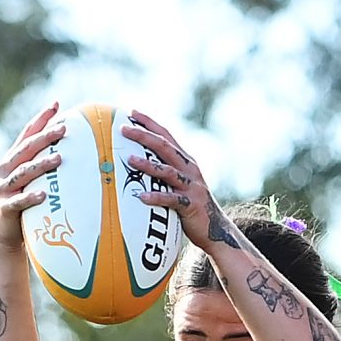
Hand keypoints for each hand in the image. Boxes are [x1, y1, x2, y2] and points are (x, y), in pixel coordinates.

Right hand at [0, 102, 64, 252]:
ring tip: (59, 158)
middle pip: (27, 149)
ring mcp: (4, 188)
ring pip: (24, 172)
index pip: (27, 134)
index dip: (41, 118)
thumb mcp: (31, 180)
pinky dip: (31, 197)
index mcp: (12, 159)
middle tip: (63, 129)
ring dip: (41, 164)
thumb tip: (75, 150)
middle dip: (44, 137)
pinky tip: (44, 195)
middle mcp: (6, 170)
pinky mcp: (6, 207)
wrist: (3, 233)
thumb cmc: (23, 202)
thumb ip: (44, 164)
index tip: (56, 104)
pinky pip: (19, 201)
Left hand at [118, 109, 223, 248]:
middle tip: (124, 129)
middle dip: (144, 136)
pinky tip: (141, 197)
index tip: (132, 112)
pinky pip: (171, 199)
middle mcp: (189, 169)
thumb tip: (138, 165)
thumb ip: (165, 173)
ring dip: (148, 164)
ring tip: (130, 160)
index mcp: (186, 161)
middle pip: (165, 147)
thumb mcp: (180, 184)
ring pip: (167, 171)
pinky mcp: (191, 205)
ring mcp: (191, 186)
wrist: (216, 228)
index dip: (150, 123)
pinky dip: (156, 197)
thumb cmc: (192, 206)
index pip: (166, 136)